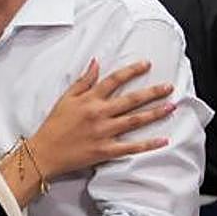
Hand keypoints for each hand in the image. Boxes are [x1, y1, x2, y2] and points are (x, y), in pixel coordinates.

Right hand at [30, 59, 173, 177]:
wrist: (44, 152)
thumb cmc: (54, 125)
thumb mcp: (65, 98)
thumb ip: (83, 81)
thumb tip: (96, 63)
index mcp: (89, 100)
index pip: (114, 80)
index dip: (131, 71)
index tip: (146, 65)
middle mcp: (99, 114)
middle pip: (131, 99)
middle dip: (152, 92)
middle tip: (169, 87)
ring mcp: (104, 133)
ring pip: (135, 121)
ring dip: (155, 113)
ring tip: (171, 106)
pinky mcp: (106, 150)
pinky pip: (131, 147)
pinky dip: (148, 144)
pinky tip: (163, 139)